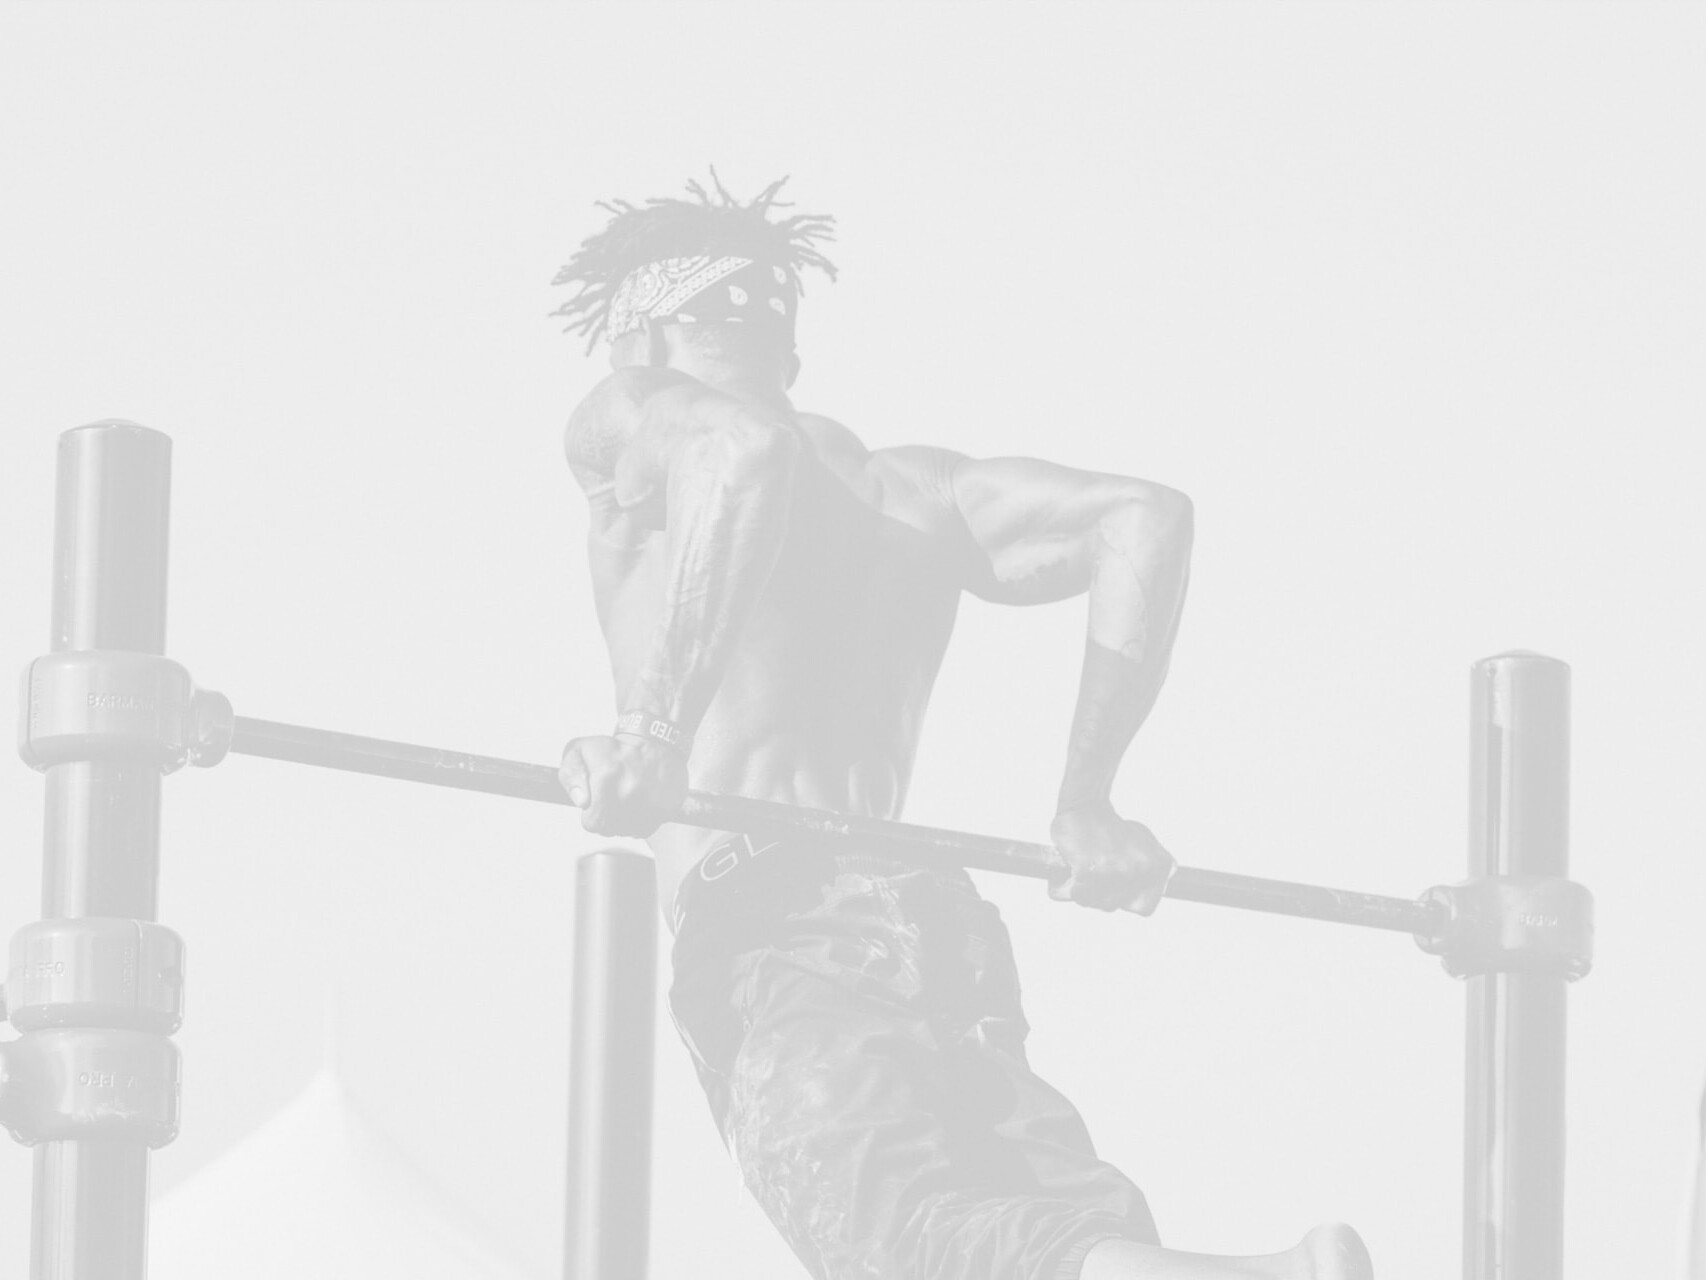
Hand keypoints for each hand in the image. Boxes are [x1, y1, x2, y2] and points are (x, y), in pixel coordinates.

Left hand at [558, 734, 687, 836]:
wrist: (655, 744)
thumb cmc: (614, 751)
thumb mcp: (580, 752)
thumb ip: (571, 776)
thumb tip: (582, 801)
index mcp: (606, 777)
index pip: (592, 823)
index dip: (591, 815)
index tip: (595, 802)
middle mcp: (630, 792)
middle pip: (608, 830)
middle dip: (605, 818)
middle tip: (610, 799)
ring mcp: (650, 803)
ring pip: (626, 832)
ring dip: (622, 820)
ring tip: (625, 798)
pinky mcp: (665, 810)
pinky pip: (644, 830)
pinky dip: (640, 820)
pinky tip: (639, 802)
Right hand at [1048, 800, 1175, 913]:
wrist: (1086, 803)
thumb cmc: (1111, 827)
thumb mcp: (1146, 846)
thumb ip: (1153, 870)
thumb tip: (1150, 891)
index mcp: (1160, 866)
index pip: (1144, 908)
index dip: (1126, 898)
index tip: (1116, 882)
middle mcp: (1142, 871)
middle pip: (1113, 905)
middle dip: (1100, 892)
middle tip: (1095, 869)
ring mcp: (1117, 873)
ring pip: (1094, 903)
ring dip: (1083, 890)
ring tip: (1083, 867)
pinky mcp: (1089, 872)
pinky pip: (1075, 894)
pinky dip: (1064, 886)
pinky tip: (1069, 869)